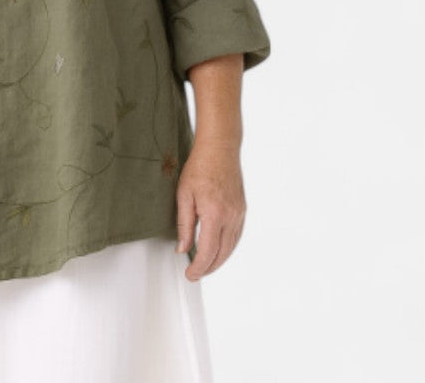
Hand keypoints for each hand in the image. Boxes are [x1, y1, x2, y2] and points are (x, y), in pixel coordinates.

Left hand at [175, 139, 245, 281]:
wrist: (219, 149)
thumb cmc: (199, 167)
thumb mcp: (184, 195)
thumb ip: (184, 224)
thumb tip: (182, 248)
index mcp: (214, 214)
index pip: (207, 251)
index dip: (198, 268)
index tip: (190, 275)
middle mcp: (230, 217)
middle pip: (221, 253)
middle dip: (208, 268)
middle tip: (195, 274)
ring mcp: (239, 214)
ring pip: (231, 247)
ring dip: (219, 260)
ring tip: (205, 266)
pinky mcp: (242, 209)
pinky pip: (236, 236)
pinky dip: (228, 248)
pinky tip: (219, 249)